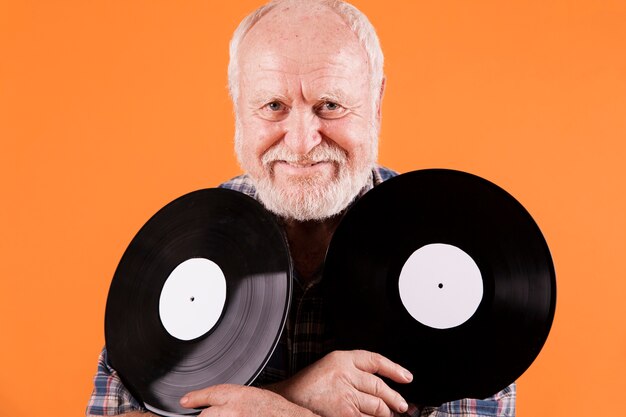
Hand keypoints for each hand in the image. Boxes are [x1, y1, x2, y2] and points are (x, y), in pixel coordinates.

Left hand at [180, 383, 318, 416]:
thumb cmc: (277, 411)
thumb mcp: (255, 397)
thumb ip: (234, 400)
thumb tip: (215, 405)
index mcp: (239, 395)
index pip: (211, 394)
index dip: (195, 398)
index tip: (185, 401)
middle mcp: (233, 411)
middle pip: (205, 416)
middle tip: (215, 415)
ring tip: (233, 416)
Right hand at [267, 350, 412, 416]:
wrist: (287, 401)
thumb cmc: (305, 388)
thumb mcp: (328, 369)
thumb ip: (351, 374)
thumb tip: (377, 388)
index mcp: (341, 359)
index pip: (375, 360)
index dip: (394, 369)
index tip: (406, 377)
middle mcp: (345, 374)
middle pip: (379, 386)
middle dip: (394, 398)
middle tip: (402, 405)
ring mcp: (346, 394)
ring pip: (377, 406)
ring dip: (387, 414)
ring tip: (391, 415)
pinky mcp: (345, 413)